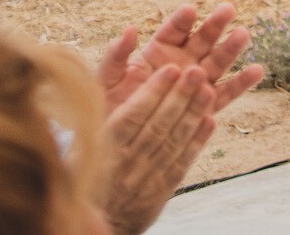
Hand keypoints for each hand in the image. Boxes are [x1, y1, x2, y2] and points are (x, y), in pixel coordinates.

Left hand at [96, 2, 265, 114]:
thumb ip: (116, 55)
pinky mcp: (205, 106)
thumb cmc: (110, 108)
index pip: (173, 31)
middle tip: (228, 9)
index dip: (182, 20)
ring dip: (231, 48)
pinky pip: (226, 93)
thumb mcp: (107, 80)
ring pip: (217, 62)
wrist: (117, 144)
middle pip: (202, 40)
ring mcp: (196, 83)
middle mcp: (182, 63)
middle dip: (214, 25)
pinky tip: (256, 71)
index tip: (190, 10)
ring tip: (243, 34)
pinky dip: (242, 83)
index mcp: (158, 52)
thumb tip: (130, 28)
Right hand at [102, 65, 216, 234]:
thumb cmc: (88, 174)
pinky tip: (210, 121)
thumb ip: (93, 120)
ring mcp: (146, 177)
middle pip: (157, 126)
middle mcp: (126, 163)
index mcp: (103, 150)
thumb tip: (93, 83)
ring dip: (192, 115)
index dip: (152, 92)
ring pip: (172, 142)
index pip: (131, 117)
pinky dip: (197, 142)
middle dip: (179, 97)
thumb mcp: (80, 149)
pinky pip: (181, 163)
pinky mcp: (161, 191)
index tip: (170, 69)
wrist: (97, 223)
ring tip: (208, 90)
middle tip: (197, 71)